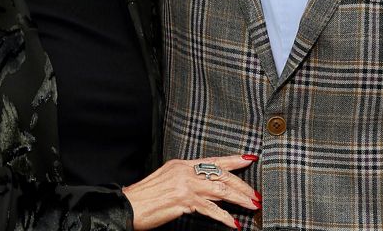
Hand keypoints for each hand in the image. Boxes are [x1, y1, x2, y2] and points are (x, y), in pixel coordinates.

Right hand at [124, 155, 259, 229]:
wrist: (128, 206)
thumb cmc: (144, 197)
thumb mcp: (167, 181)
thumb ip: (186, 180)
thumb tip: (206, 187)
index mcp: (181, 164)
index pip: (213, 160)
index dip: (233, 160)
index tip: (248, 159)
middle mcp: (184, 171)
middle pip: (220, 174)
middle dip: (241, 185)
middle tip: (255, 194)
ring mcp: (185, 185)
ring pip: (220, 189)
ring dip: (239, 199)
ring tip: (251, 206)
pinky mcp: (183, 200)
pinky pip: (210, 209)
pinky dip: (224, 217)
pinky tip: (234, 223)